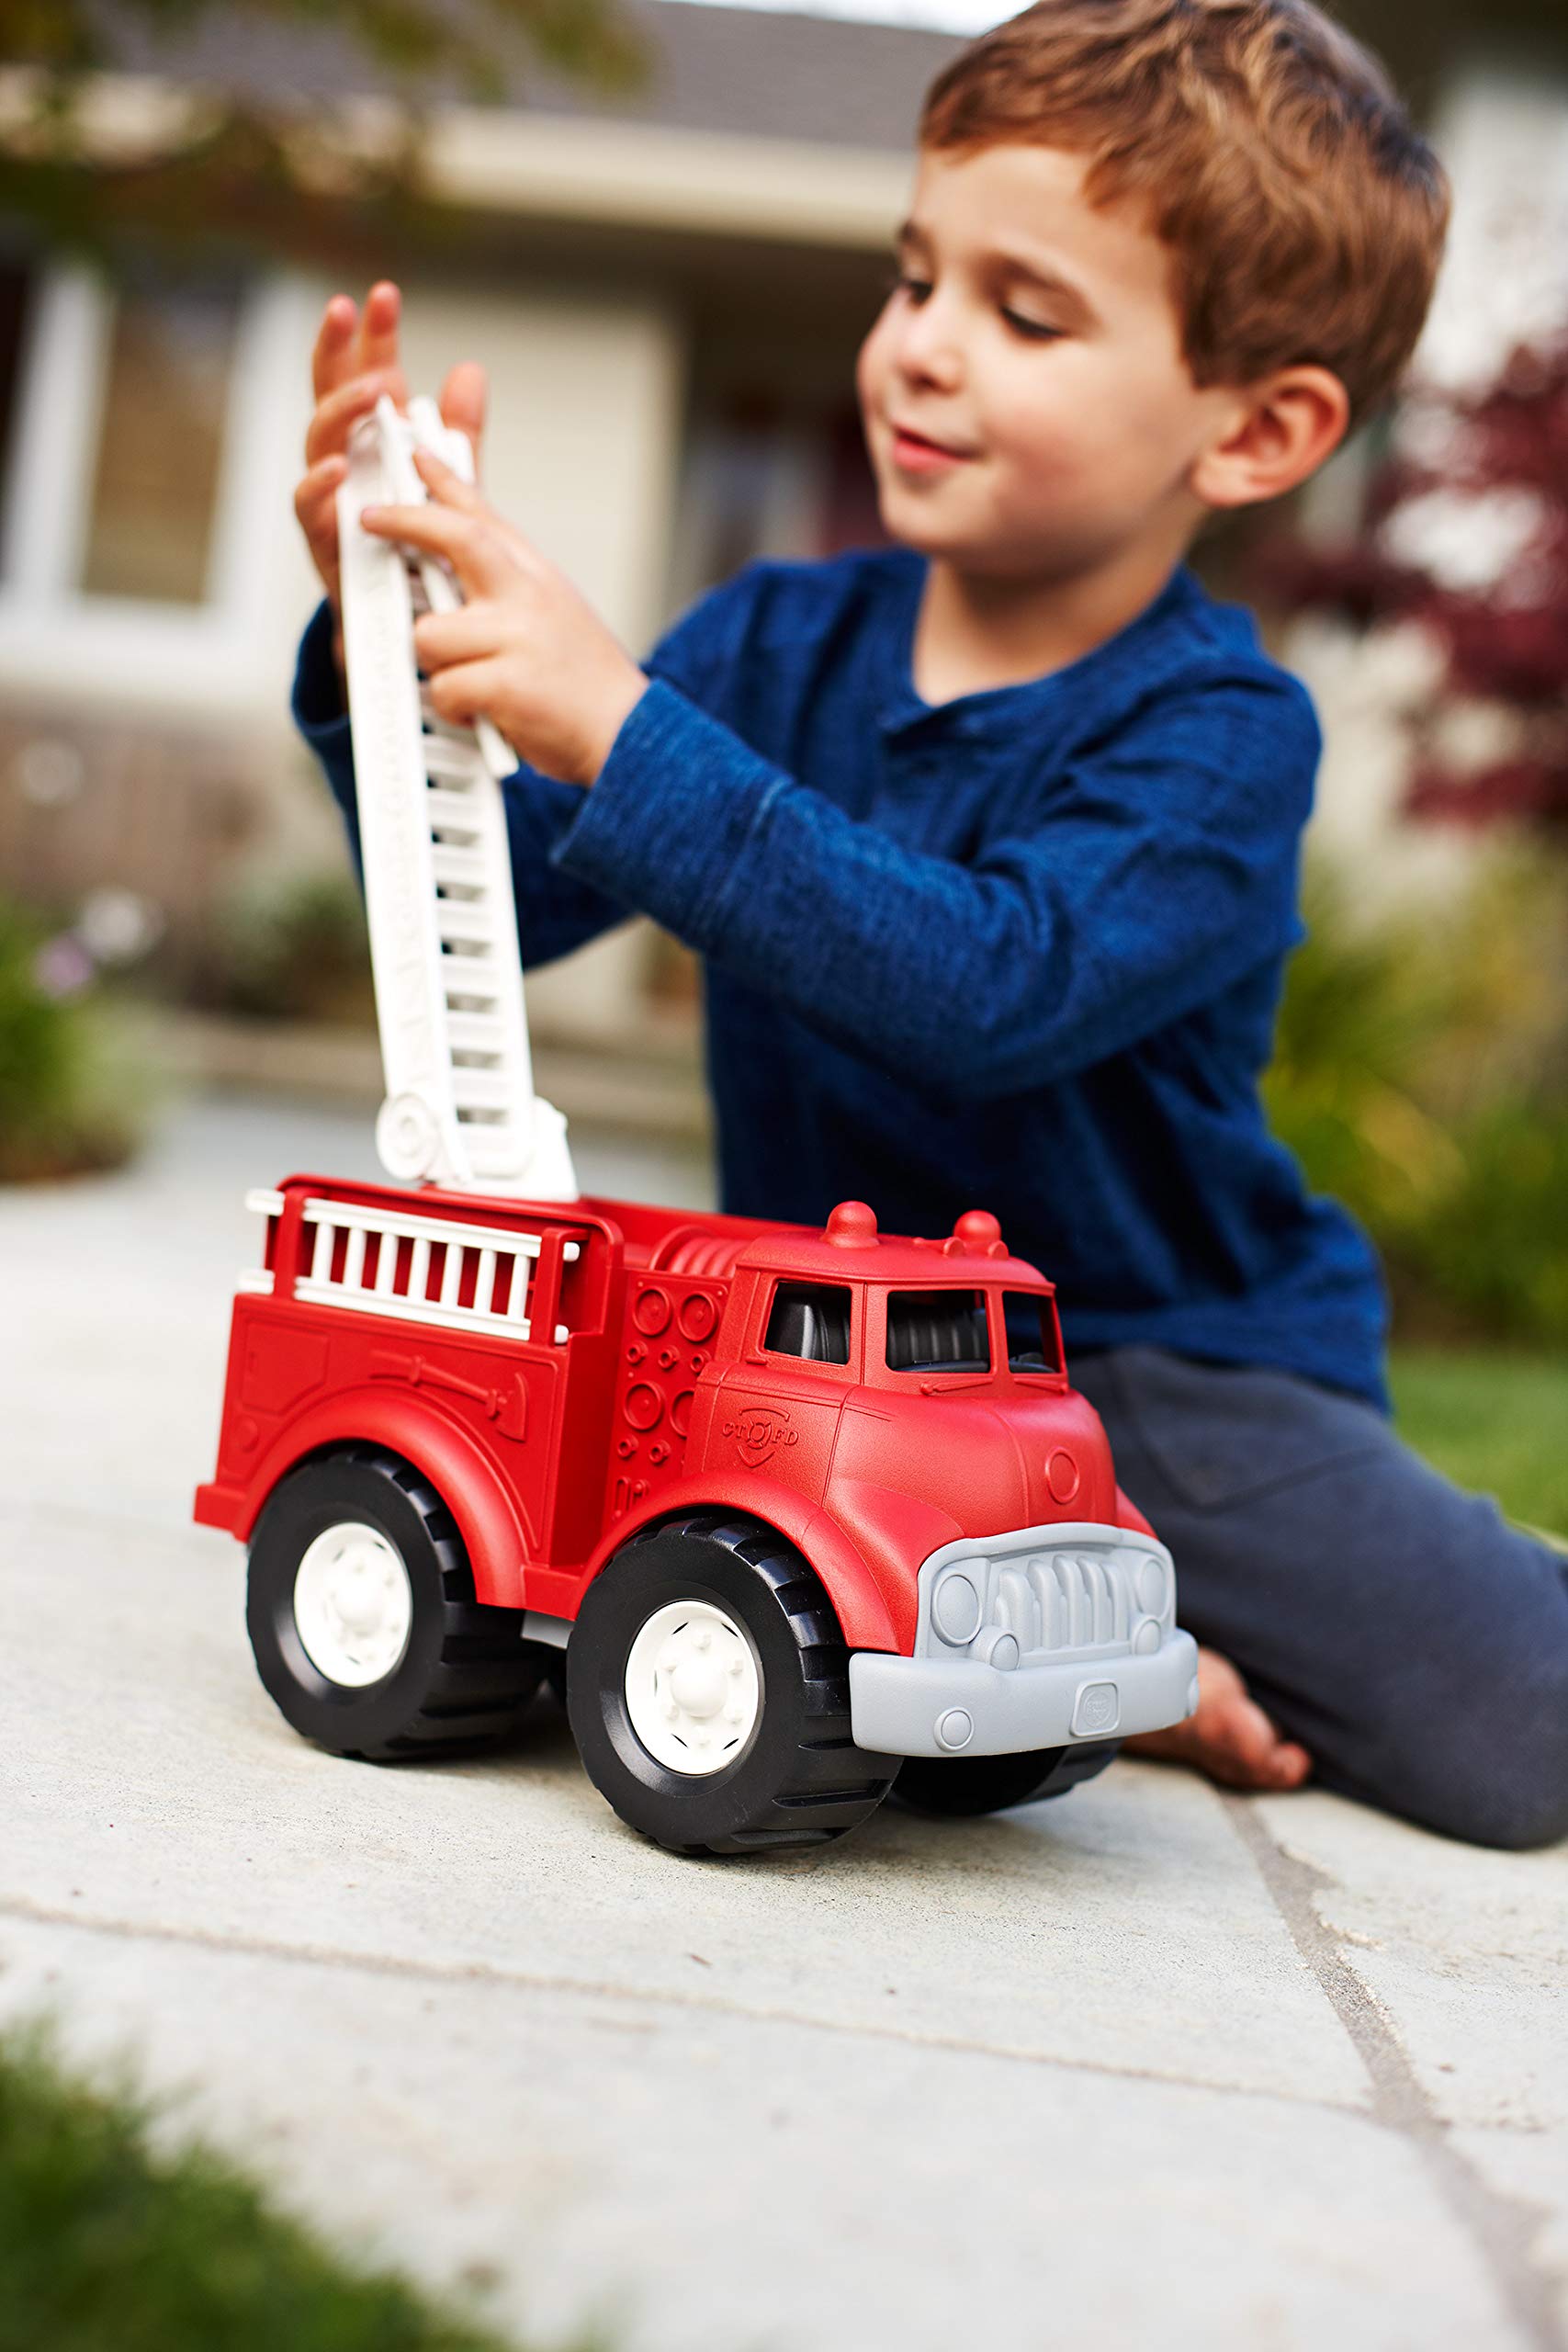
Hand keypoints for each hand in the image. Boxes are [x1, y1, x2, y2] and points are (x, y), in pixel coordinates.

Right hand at [293, 279, 486, 672]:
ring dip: (339, 413)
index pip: (368, 381)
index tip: (384, 293)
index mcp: (376, 451)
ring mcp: (333, 512)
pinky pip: (311, 517)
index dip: (372, 338)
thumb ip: (458, 438)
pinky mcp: (328, 555)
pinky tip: (337, 469)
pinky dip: (320, 491)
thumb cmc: (424, 561)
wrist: (411, 645)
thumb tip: (468, 368)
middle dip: (337, 352)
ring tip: (369, 391)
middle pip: (329, 399)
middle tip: (353, 313)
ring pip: (317, 448)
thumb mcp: (452, 493)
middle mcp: (346, 473)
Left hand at [358, 446, 649, 788]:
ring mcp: (517, 637)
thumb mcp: (554, 608)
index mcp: (535, 576)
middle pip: (455, 537)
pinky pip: (444, 688)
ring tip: (466, 678)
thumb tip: (464, 551)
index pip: (483, 513)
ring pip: (429, 633)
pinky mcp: (508, 684)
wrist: (628, 733)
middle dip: (406, 520)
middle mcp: (527, 595)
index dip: (442, 479)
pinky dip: (454, 708)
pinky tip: (481, 713)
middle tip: (371, 518)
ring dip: (435, 664)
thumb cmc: (585, 680)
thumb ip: (509, 580)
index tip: (414, 455)